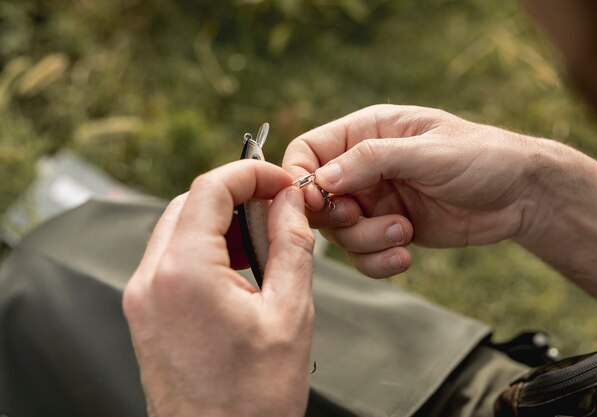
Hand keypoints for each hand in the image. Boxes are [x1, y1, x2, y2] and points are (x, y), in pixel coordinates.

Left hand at [123, 160, 314, 416]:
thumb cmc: (254, 399)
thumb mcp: (289, 313)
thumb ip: (291, 244)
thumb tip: (290, 200)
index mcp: (183, 273)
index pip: (210, 188)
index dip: (251, 173)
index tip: (281, 181)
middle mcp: (150, 280)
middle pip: (189, 204)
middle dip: (236, 196)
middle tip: (277, 209)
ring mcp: (141, 299)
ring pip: (178, 229)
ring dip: (220, 223)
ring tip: (263, 244)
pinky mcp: (145, 314)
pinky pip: (171, 259)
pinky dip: (204, 250)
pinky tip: (239, 270)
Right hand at [283, 104, 541, 277]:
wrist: (521, 196)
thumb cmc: (481, 157)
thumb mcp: (428, 151)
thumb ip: (372, 159)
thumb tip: (321, 179)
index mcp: (366, 132)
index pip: (308, 151)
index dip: (300, 178)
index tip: (318, 203)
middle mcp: (364, 168)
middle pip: (318, 199)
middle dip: (340, 219)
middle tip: (368, 220)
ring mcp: (375, 202)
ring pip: (340, 233)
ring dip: (367, 241)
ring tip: (405, 233)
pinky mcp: (389, 231)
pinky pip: (363, 255)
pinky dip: (378, 262)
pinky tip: (406, 257)